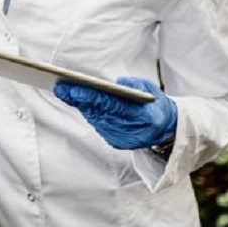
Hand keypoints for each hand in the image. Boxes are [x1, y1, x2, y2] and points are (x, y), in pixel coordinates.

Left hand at [53, 77, 176, 150]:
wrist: (166, 129)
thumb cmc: (156, 104)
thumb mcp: (151, 89)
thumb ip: (135, 85)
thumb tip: (115, 83)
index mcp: (145, 118)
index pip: (113, 106)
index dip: (92, 97)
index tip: (74, 89)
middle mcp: (131, 132)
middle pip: (100, 113)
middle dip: (79, 100)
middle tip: (61, 88)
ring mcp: (122, 139)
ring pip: (96, 119)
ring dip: (80, 105)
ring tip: (64, 91)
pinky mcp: (116, 142)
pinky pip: (98, 124)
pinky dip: (88, 112)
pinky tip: (76, 101)